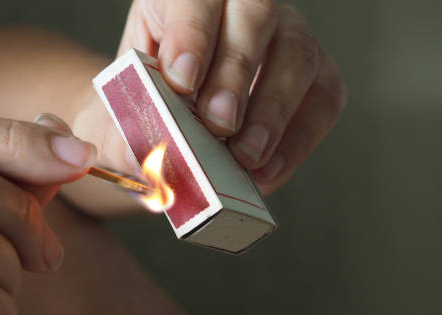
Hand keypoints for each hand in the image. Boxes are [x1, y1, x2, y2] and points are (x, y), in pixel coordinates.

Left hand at [75, 1, 345, 195]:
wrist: (164, 136)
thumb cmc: (141, 117)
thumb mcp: (118, 122)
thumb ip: (123, 136)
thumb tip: (149, 163)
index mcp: (179, 1)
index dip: (192, 32)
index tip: (181, 81)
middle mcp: (239, 9)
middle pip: (255, 12)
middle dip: (235, 70)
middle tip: (217, 124)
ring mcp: (285, 38)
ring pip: (298, 53)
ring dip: (272, 109)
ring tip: (244, 156)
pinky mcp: (315, 78)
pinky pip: (324, 100)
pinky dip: (297, 139)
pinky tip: (265, 170)